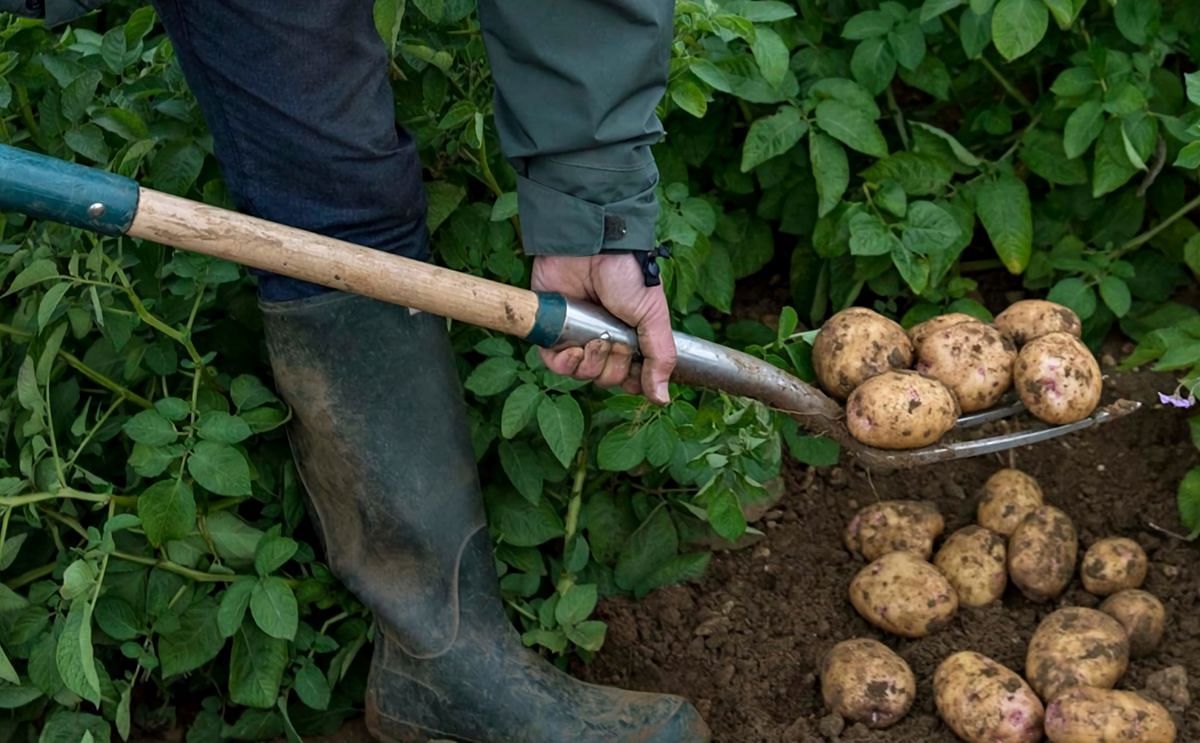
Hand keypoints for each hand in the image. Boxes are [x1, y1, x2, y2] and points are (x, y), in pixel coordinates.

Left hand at [531, 254, 675, 404]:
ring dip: (588, 363)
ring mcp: (578, 336)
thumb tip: (663, 398)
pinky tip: (571, 348)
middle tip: (613, 340)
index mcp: (632, 339)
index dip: (633, 380)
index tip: (634, 368)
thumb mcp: (653, 317)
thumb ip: (660, 357)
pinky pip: (554, 365)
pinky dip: (563, 363)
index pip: (631, 378)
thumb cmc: (627, 276)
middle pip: (606, 379)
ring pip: (581, 375)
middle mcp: (605, 340)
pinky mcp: (552, 331)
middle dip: (611, 367)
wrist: (591, 249)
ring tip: (592, 340)